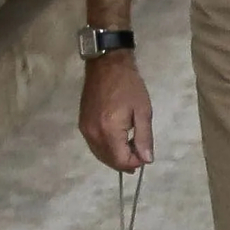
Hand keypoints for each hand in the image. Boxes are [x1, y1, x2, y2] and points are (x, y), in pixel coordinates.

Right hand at [79, 54, 153, 172]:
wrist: (106, 66)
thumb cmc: (129, 86)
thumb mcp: (143, 111)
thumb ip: (144, 138)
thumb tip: (146, 160)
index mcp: (109, 131)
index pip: (120, 160)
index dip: (135, 163)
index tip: (146, 155)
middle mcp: (93, 134)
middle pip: (109, 160)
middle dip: (125, 162)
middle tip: (140, 153)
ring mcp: (85, 130)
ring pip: (100, 155)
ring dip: (116, 156)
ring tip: (131, 148)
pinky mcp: (82, 124)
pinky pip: (94, 145)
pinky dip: (106, 149)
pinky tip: (118, 142)